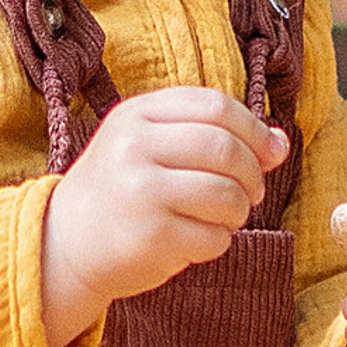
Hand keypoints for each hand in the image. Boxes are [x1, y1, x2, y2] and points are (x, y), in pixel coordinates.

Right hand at [40, 86, 287, 346]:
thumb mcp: (151, 144)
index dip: (254, 128)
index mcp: (135, 115)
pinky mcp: (151, 237)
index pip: (215, 106)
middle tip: (252, 191)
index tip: (270, 151)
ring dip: (240, 210)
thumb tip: (280, 143)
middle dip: (253, 173)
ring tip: (226, 216)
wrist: (66, 241)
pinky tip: (199, 238)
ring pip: (226, 194)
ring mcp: (141, 193)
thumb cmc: (121, 188)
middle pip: (225, 148)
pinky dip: (220, 241)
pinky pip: (214, 236)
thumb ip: (211, 134)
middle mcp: (134, 148)